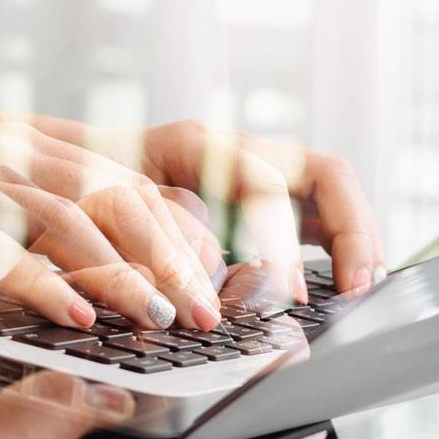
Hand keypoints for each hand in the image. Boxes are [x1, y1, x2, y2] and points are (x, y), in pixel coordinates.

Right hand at [0, 122, 229, 330]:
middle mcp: (5, 154)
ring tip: (159, 320)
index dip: (182, 229)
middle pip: (114, 197)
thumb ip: (43, 212)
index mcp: (29, 145)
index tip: (220, 279)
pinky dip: (41, 284)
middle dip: (169, 258)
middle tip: (205, 312)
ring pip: (66, 219)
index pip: (130, 180)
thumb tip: (118, 262)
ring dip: (122, 274)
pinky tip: (75, 317)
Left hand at [110, 120, 384, 301]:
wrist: (74, 165)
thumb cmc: (91, 187)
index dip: (291, 239)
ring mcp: (260, 170)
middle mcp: (243, 152)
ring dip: (359, 238)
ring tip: (365, 289)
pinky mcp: (264, 197)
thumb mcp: (115, 207)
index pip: (272, 183)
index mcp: (205, 147)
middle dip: (354, 231)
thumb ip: (162, 235)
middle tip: (361, 288)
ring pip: (334, 193)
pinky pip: (318, 214)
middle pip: (329, 175)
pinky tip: (345, 284)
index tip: (296, 291)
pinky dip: (339, 246)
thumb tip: (209, 287)